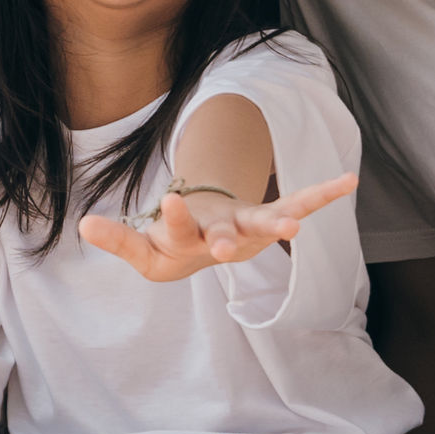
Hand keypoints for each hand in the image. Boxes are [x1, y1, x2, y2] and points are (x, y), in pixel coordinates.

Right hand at [80, 173, 357, 281]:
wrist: (201, 253)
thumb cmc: (169, 248)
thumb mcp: (141, 249)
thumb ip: (117, 240)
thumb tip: (85, 226)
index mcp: (183, 244)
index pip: (176, 232)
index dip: (175, 219)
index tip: (172, 201)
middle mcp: (218, 240)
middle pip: (220, 238)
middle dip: (223, 239)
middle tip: (225, 246)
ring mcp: (245, 231)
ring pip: (262, 225)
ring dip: (278, 225)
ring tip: (294, 227)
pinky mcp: (266, 218)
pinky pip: (296, 203)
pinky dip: (323, 194)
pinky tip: (349, 180)